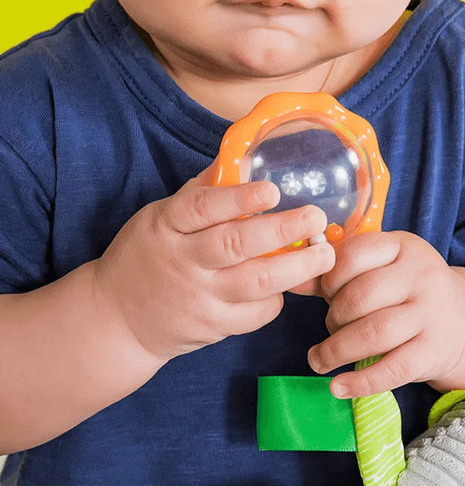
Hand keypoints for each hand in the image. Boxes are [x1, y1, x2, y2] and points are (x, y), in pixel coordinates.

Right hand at [92, 164, 334, 361]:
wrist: (119, 320)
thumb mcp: (158, 218)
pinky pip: (255, 314)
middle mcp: (183, 261)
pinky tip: (291, 285)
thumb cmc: (147, 257)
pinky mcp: (213, 327)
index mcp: (166, 226)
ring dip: (296, 268)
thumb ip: (199, 194)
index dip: (238, 199)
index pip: (201, 208)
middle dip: (281, 229)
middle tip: (315, 218)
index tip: (272, 190)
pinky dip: (278, 299)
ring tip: (324, 254)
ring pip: (254, 282)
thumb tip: (239, 158)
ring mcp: (199, 297)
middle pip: (235, 245)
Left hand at [307, 231, 464, 397]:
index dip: (329, 278)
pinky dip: (361, 382)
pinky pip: (393, 369)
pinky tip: (338, 387)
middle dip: (333, 318)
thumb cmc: (404, 293)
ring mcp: (432, 314)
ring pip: (375, 333)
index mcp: (403, 247)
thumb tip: (289, 282)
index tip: (325, 295)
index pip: (354, 254)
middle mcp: (422, 276)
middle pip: (362, 296)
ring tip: (319, 360)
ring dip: (337, 351)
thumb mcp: (378, 271)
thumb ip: (334, 275)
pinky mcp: (434, 351)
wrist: (460, 320)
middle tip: (329, 329)